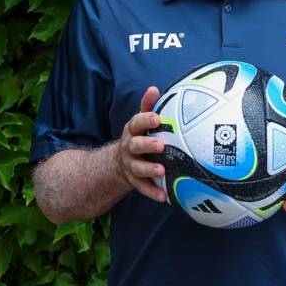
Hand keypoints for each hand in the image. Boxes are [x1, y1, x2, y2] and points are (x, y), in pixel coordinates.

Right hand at [113, 86, 166, 203]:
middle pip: (135, 145)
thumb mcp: (141, 121)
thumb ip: (148, 106)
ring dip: (149, 169)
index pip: (136, 123)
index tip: (157, 118)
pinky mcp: (134, 180)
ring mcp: (130, 165)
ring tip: (162, 171)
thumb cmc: (139, 136)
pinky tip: (164, 196)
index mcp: (132, 130)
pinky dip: (152, 192)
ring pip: (137, 168)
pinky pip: (142, 188)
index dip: (145, 120)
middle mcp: (129, 147)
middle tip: (161, 145)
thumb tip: (154, 88)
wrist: (120, 162)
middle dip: (147, 145)